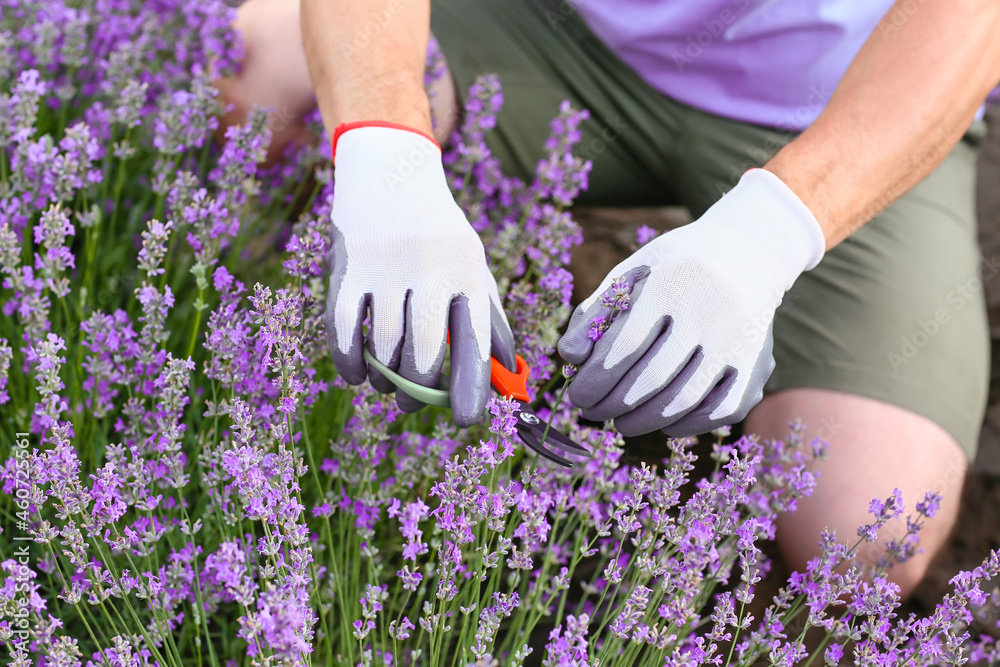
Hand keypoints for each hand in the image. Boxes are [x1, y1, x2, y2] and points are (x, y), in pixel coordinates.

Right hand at [324, 123, 515, 425]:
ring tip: (388, 384)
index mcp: (467, 272)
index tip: (464, 420)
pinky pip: (344, 329)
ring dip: (385, 377)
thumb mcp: (473, 267)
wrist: (390, 172)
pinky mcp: (347, 267)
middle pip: (422, 353)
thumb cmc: (440, 233)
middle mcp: (430, 269)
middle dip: (418, 391)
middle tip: (413, 403)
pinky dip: (350, 361)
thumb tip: (509, 374)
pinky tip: (357, 373)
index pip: (474, 342)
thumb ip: (490, 319)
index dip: (470, 387)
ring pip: (384, 346)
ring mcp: (386, 267)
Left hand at [558, 168, 825, 436]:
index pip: (623, 346)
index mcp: (670, 284)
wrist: (748, 253)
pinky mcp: (756, 365)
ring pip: (683, 401)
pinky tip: (662, 422)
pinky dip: (685, 425)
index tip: (577, 395)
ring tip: (621, 422)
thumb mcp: (631, 275)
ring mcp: (737, 341)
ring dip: (643, 421)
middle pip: (650, 379)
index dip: (594, 380)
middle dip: (612, 404)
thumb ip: (595, 314)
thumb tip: (570, 359)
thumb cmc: (672, 270)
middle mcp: (709, 312)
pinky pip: (718, 411)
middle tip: (592, 411)